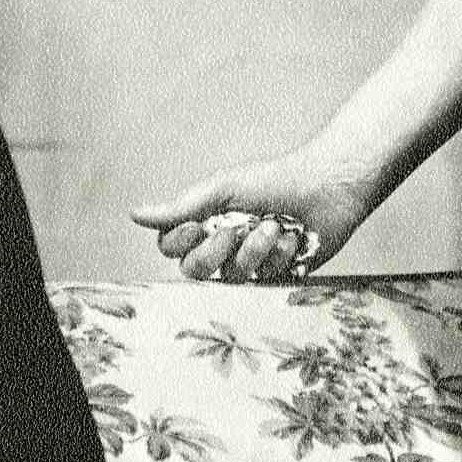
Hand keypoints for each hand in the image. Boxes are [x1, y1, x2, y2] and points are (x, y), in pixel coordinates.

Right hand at [131, 151, 374, 281]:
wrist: (327, 188)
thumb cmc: (274, 180)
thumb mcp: (223, 189)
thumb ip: (180, 208)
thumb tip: (135, 214)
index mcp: (205, 221)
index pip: (170, 248)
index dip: (181, 242)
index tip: (198, 225)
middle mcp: (223, 245)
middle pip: (195, 270)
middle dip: (217, 251)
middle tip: (238, 228)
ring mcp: (250, 263)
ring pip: (232, 276)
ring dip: (255, 250)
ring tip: (276, 226)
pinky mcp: (277, 276)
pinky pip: (265, 280)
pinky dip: (280, 256)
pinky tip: (294, 239)